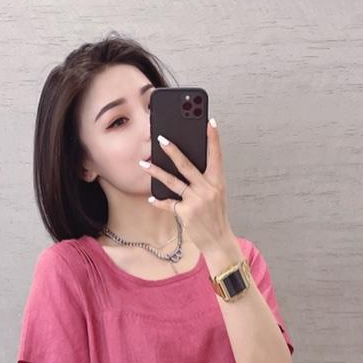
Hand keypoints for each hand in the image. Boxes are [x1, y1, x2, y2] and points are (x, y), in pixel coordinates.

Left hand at [141, 118, 232, 254]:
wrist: (218, 240)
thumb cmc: (215, 215)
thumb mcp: (216, 194)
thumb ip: (205, 179)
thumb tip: (185, 164)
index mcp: (217, 181)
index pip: (216, 156)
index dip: (214, 139)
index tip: (210, 122)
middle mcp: (207, 189)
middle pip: (187, 165)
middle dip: (173, 151)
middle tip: (160, 138)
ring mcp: (196, 201)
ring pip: (173, 182)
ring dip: (156, 172)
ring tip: (143, 163)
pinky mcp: (186, 213)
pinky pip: (169, 203)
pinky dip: (159, 201)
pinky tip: (151, 198)